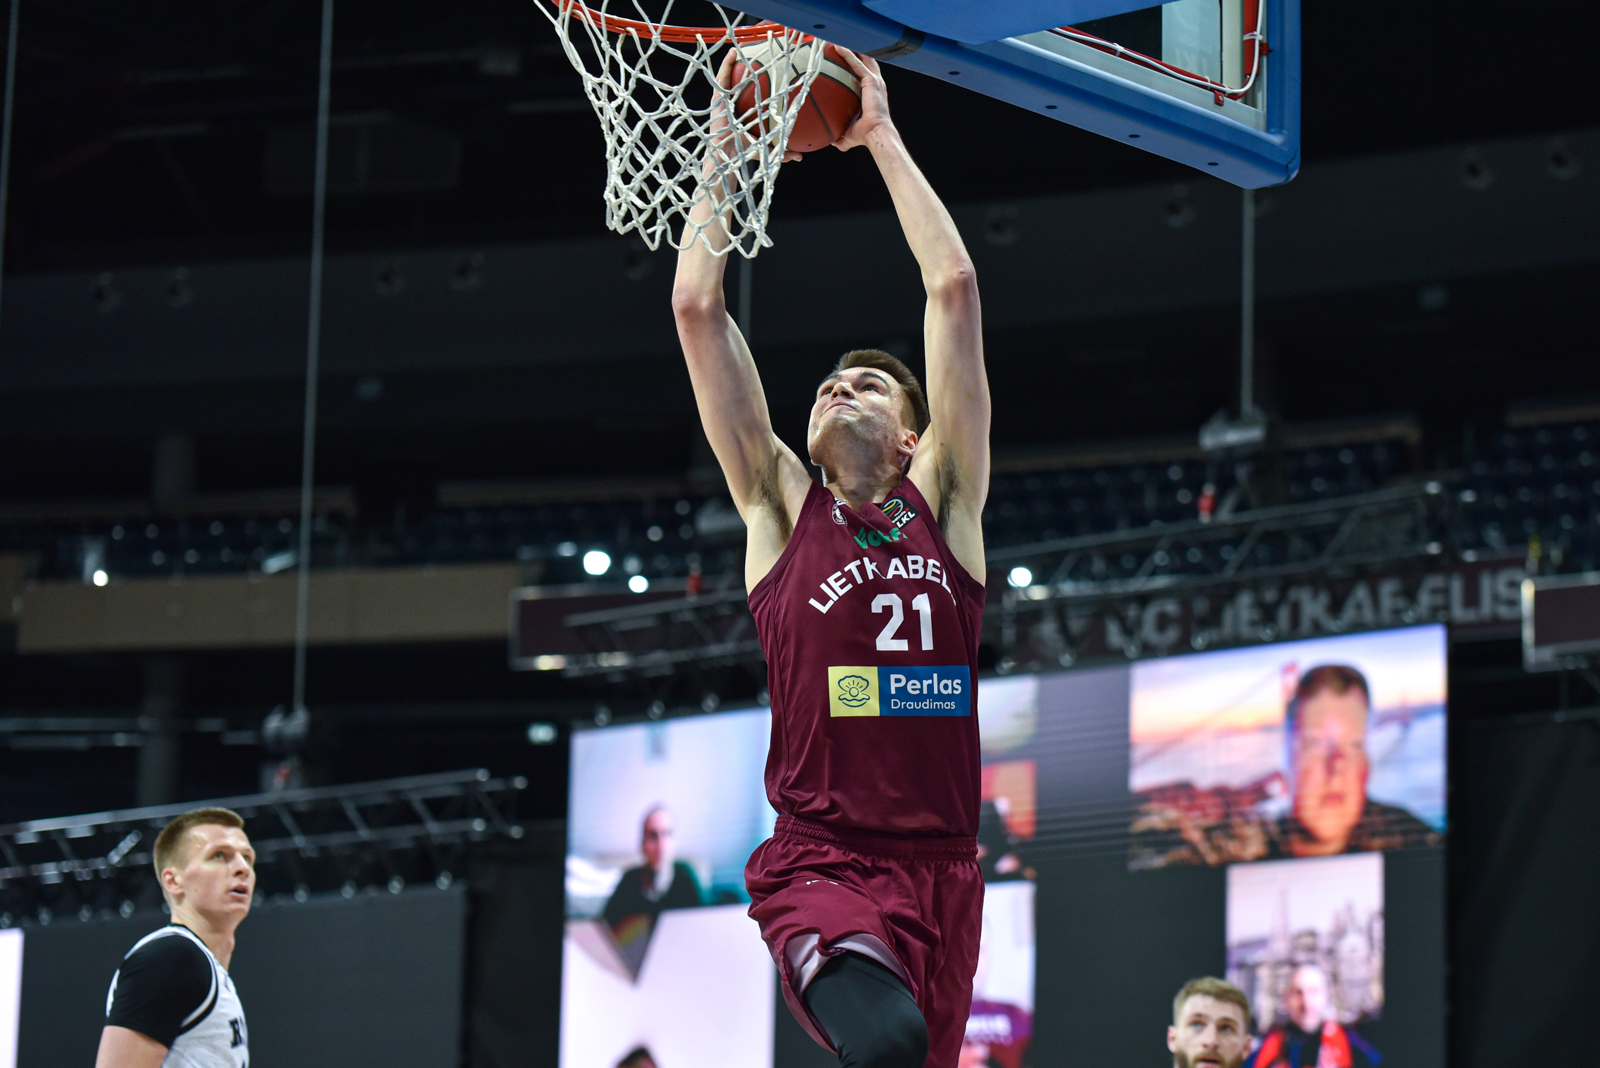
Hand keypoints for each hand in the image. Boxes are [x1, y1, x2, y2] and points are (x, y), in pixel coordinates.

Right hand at [711, 49, 802, 163]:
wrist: (727, 155)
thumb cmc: (743, 151)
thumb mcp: (765, 148)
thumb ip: (781, 151)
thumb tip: (801, 157)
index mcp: (741, 112)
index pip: (748, 95)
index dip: (754, 84)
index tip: (765, 73)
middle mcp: (732, 104)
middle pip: (737, 83)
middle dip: (742, 68)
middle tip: (752, 54)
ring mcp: (723, 100)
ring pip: (728, 76)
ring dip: (732, 61)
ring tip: (739, 47)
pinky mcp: (717, 98)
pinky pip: (722, 77)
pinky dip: (726, 64)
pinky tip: (733, 52)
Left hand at [831, 48, 892, 150]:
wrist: (875, 134)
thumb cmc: (865, 135)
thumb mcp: (848, 134)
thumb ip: (839, 135)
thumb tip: (830, 141)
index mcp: (871, 93)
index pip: (863, 74)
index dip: (855, 64)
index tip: (844, 58)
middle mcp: (875, 84)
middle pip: (865, 61)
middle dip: (854, 50)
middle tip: (840, 43)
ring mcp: (875, 81)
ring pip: (862, 58)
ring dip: (850, 48)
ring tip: (837, 39)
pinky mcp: (871, 81)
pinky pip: (857, 63)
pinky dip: (848, 54)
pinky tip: (838, 47)